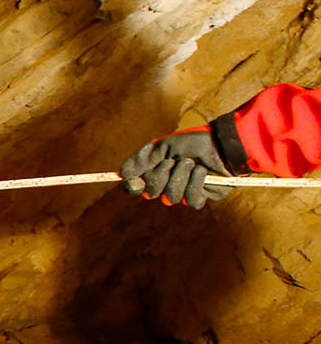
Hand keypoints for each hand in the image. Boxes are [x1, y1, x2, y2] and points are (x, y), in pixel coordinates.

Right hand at [119, 128, 234, 208]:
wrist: (222, 144)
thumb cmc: (193, 143)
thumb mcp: (164, 146)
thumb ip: (142, 160)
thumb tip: (121, 174)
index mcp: (153, 172)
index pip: (134, 187)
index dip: (133, 186)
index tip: (136, 180)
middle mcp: (164, 185)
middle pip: (151, 193)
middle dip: (161, 175)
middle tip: (173, 161)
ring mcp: (181, 193)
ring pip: (170, 197)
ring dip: (181, 177)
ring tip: (192, 163)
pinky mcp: (200, 198)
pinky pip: (190, 200)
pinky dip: (196, 183)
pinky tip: (202, 171)